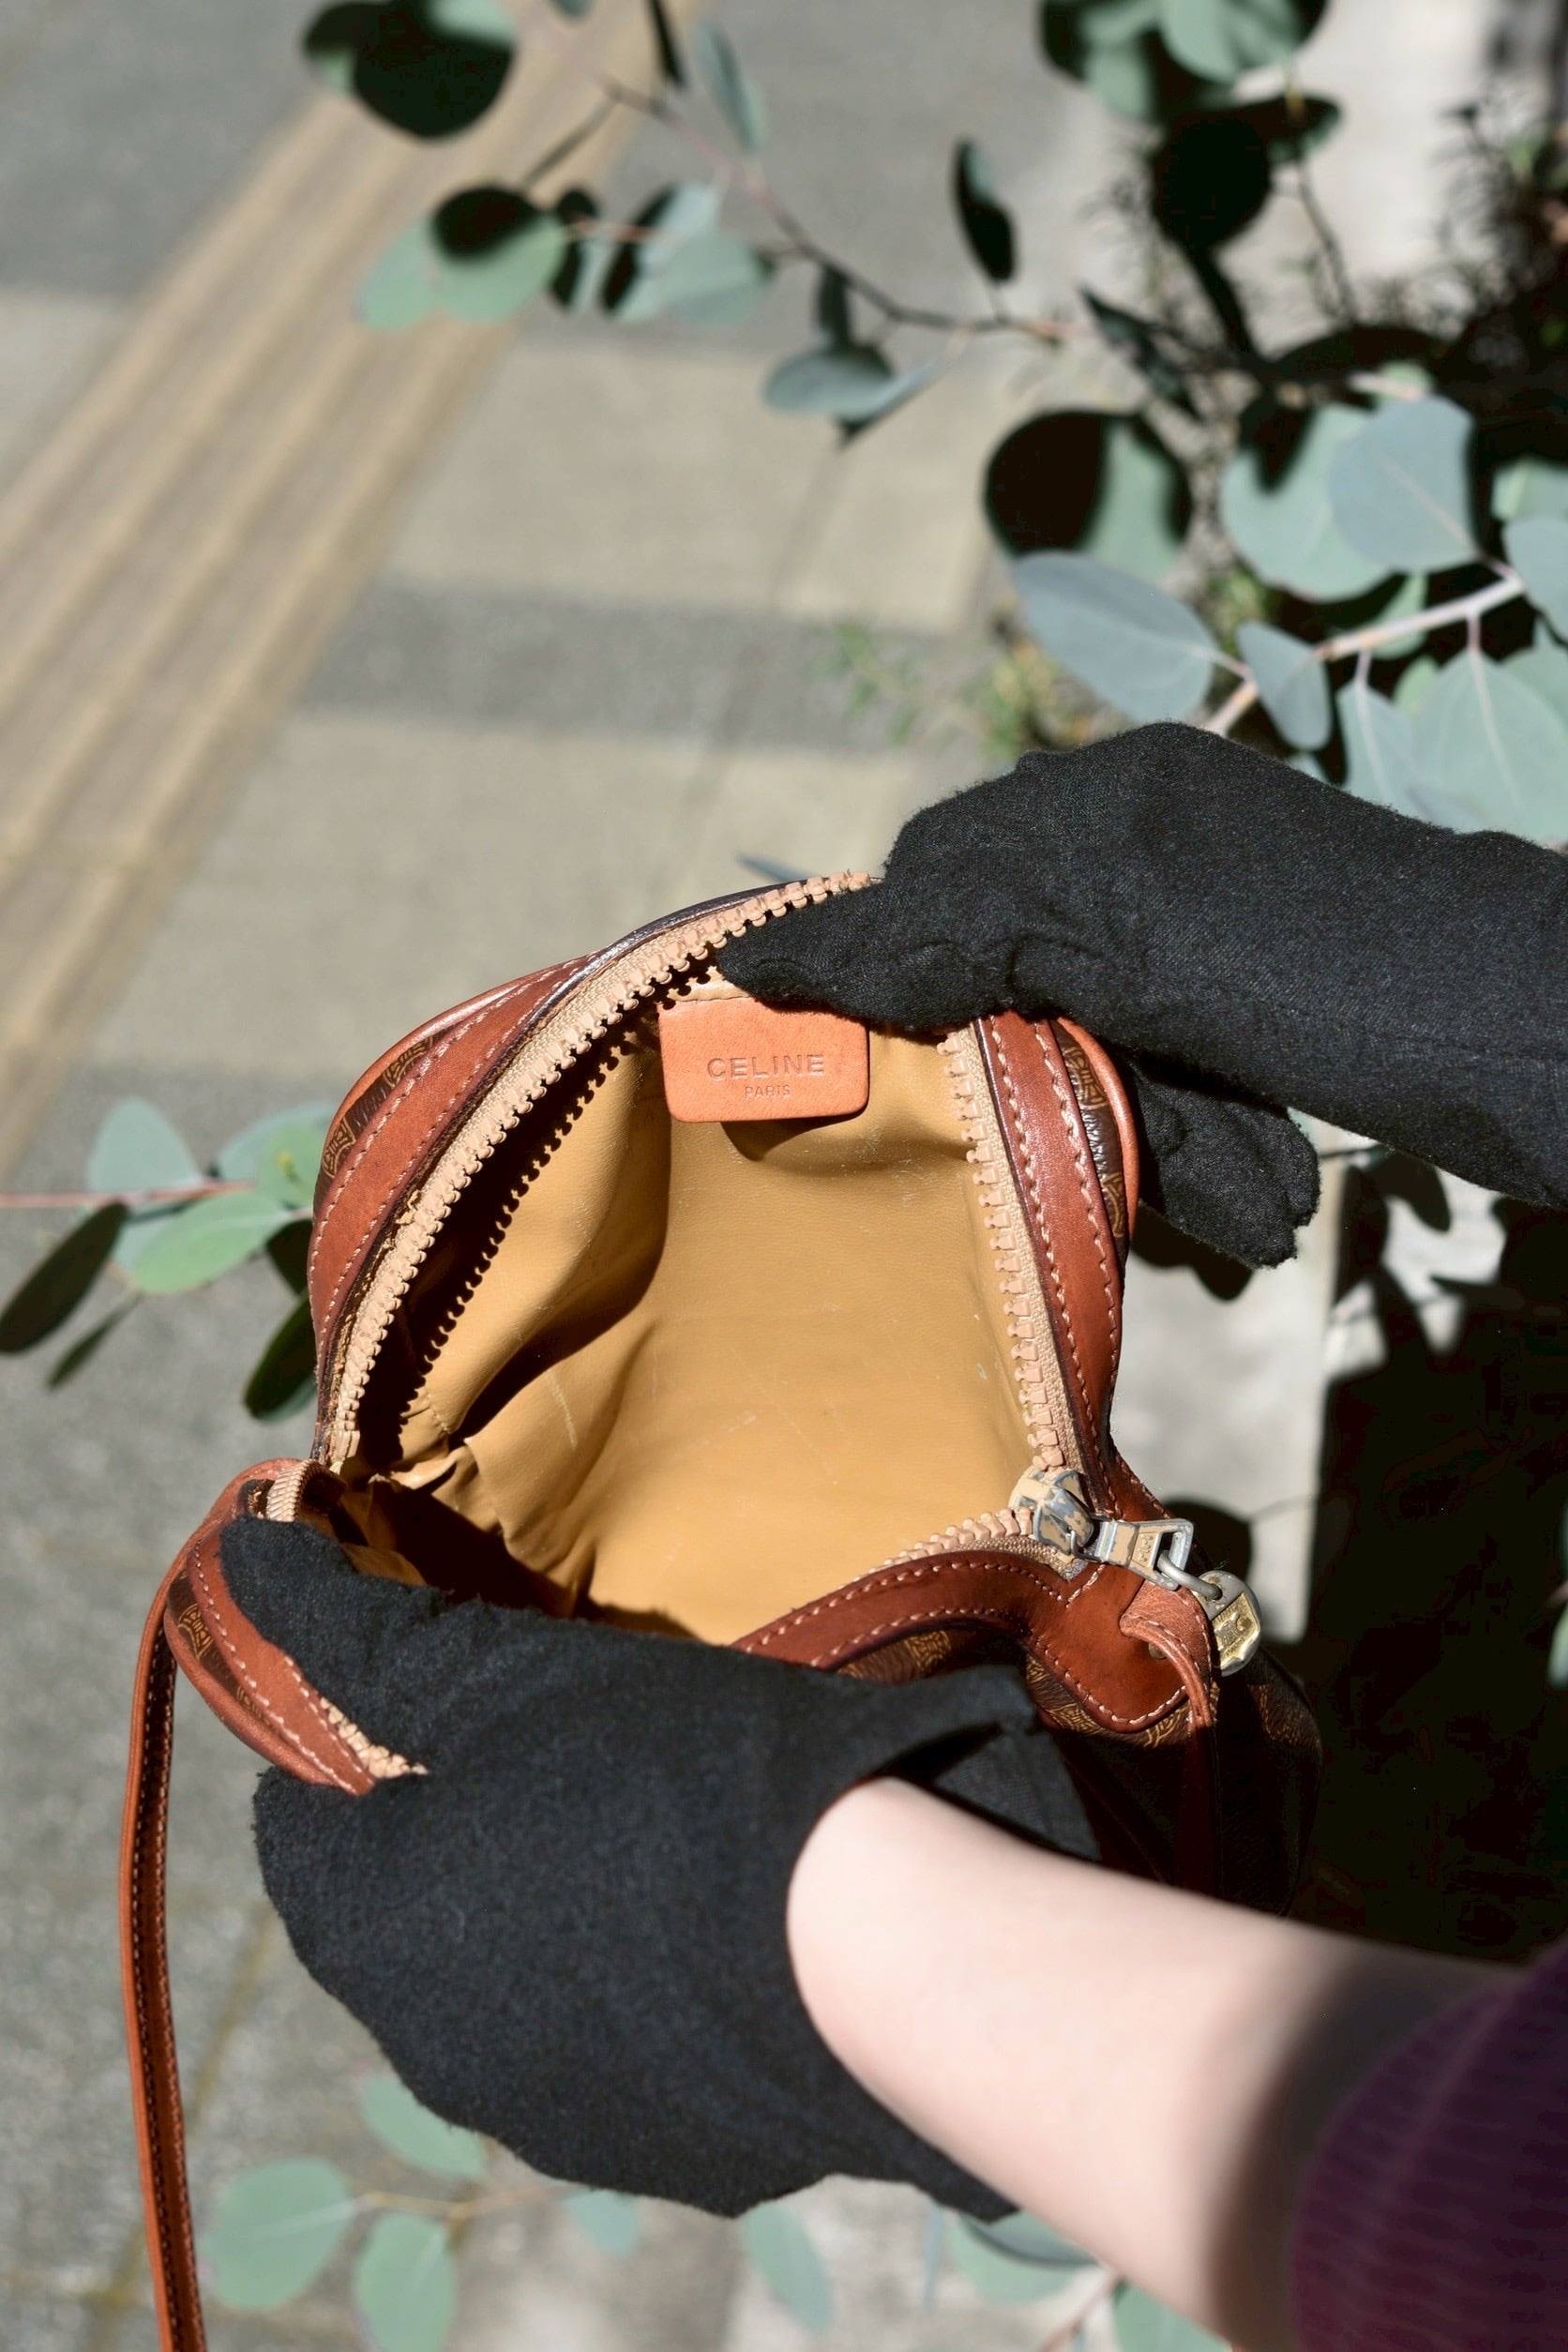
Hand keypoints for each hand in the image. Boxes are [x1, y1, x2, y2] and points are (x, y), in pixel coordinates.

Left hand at [221, 1515, 1074, 2217]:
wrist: (881, 1949)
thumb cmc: (675, 1776)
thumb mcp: (510, 1673)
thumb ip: (363, 1629)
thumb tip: (242, 1561)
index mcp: (372, 1927)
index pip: (295, 1827)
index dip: (353, 1737)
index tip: (441, 1680)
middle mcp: (431, 2047)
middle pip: (403, 1908)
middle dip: (454, 1824)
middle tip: (559, 1735)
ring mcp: (550, 2114)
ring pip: (508, 1983)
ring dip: (544, 1908)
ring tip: (651, 1820)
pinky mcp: (666, 2151)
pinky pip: (614, 2046)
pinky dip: (633, 1984)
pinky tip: (717, 1917)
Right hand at [721, 724, 1567, 1259]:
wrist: (1554, 1037)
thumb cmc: (1350, 978)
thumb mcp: (1129, 945)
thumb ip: (953, 935)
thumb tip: (764, 958)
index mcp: (1112, 804)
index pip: (938, 881)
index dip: (894, 985)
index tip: (854, 1088)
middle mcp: (1154, 847)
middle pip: (1022, 982)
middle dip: (1053, 1097)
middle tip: (1091, 1182)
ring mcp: (1219, 925)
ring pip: (1107, 1047)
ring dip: (1148, 1148)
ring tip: (1222, 1217)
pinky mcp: (1273, 1005)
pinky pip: (1185, 1081)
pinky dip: (1204, 1156)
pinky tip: (1248, 1214)